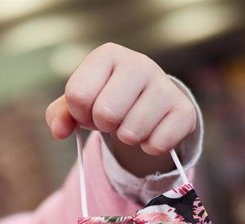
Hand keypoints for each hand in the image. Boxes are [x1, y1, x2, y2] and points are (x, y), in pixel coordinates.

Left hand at [45, 43, 196, 155]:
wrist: (149, 102)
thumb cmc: (106, 99)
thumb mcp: (79, 104)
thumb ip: (59, 115)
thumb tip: (60, 130)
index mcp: (107, 56)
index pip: (78, 95)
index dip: (80, 113)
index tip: (89, 110)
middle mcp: (139, 64)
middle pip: (105, 114)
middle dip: (104, 126)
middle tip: (113, 119)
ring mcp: (165, 86)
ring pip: (131, 133)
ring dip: (127, 138)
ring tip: (131, 124)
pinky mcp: (184, 111)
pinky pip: (157, 144)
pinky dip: (149, 147)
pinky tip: (152, 132)